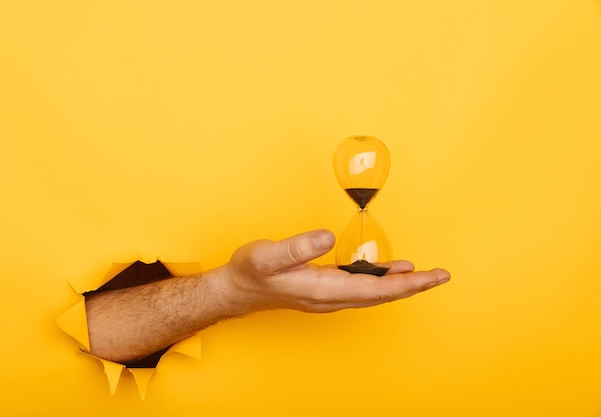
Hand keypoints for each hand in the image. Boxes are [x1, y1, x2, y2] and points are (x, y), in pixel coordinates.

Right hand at [222, 229, 450, 313]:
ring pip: (373, 293)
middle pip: (381, 295)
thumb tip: (330, 236)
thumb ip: (298, 247)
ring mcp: (328, 295)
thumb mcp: (268, 256)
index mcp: (323, 290)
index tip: (432, 276)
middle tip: (441, 276)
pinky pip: (361, 286)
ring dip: (401, 284)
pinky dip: (382, 280)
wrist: (236, 289)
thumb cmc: (250, 273)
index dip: (406, 284)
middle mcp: (330, 297)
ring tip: (425, 275)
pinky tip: (390, 271)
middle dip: (414, 285)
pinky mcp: (324, 288)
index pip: (374, 290)